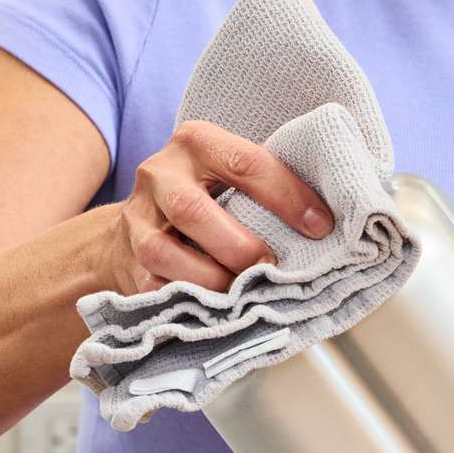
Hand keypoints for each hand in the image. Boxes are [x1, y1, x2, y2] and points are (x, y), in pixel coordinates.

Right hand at [105, 120, 334, 294]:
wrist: (132, 226)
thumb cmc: (204, 199)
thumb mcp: (228, 176)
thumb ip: (265, 187)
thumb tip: (326, 224)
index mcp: (196, 143)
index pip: (246, 163)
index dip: (287, 197)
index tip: (320, 227)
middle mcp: (159, 175)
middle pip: (191, 209)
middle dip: (237, 246)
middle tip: (270, 266)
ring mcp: (137, 221)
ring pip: (164, 253)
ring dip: (210, 279)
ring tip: (241, 292)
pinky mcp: (127, 261)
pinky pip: (153, 286)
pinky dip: (187, 300)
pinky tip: (213, 308)